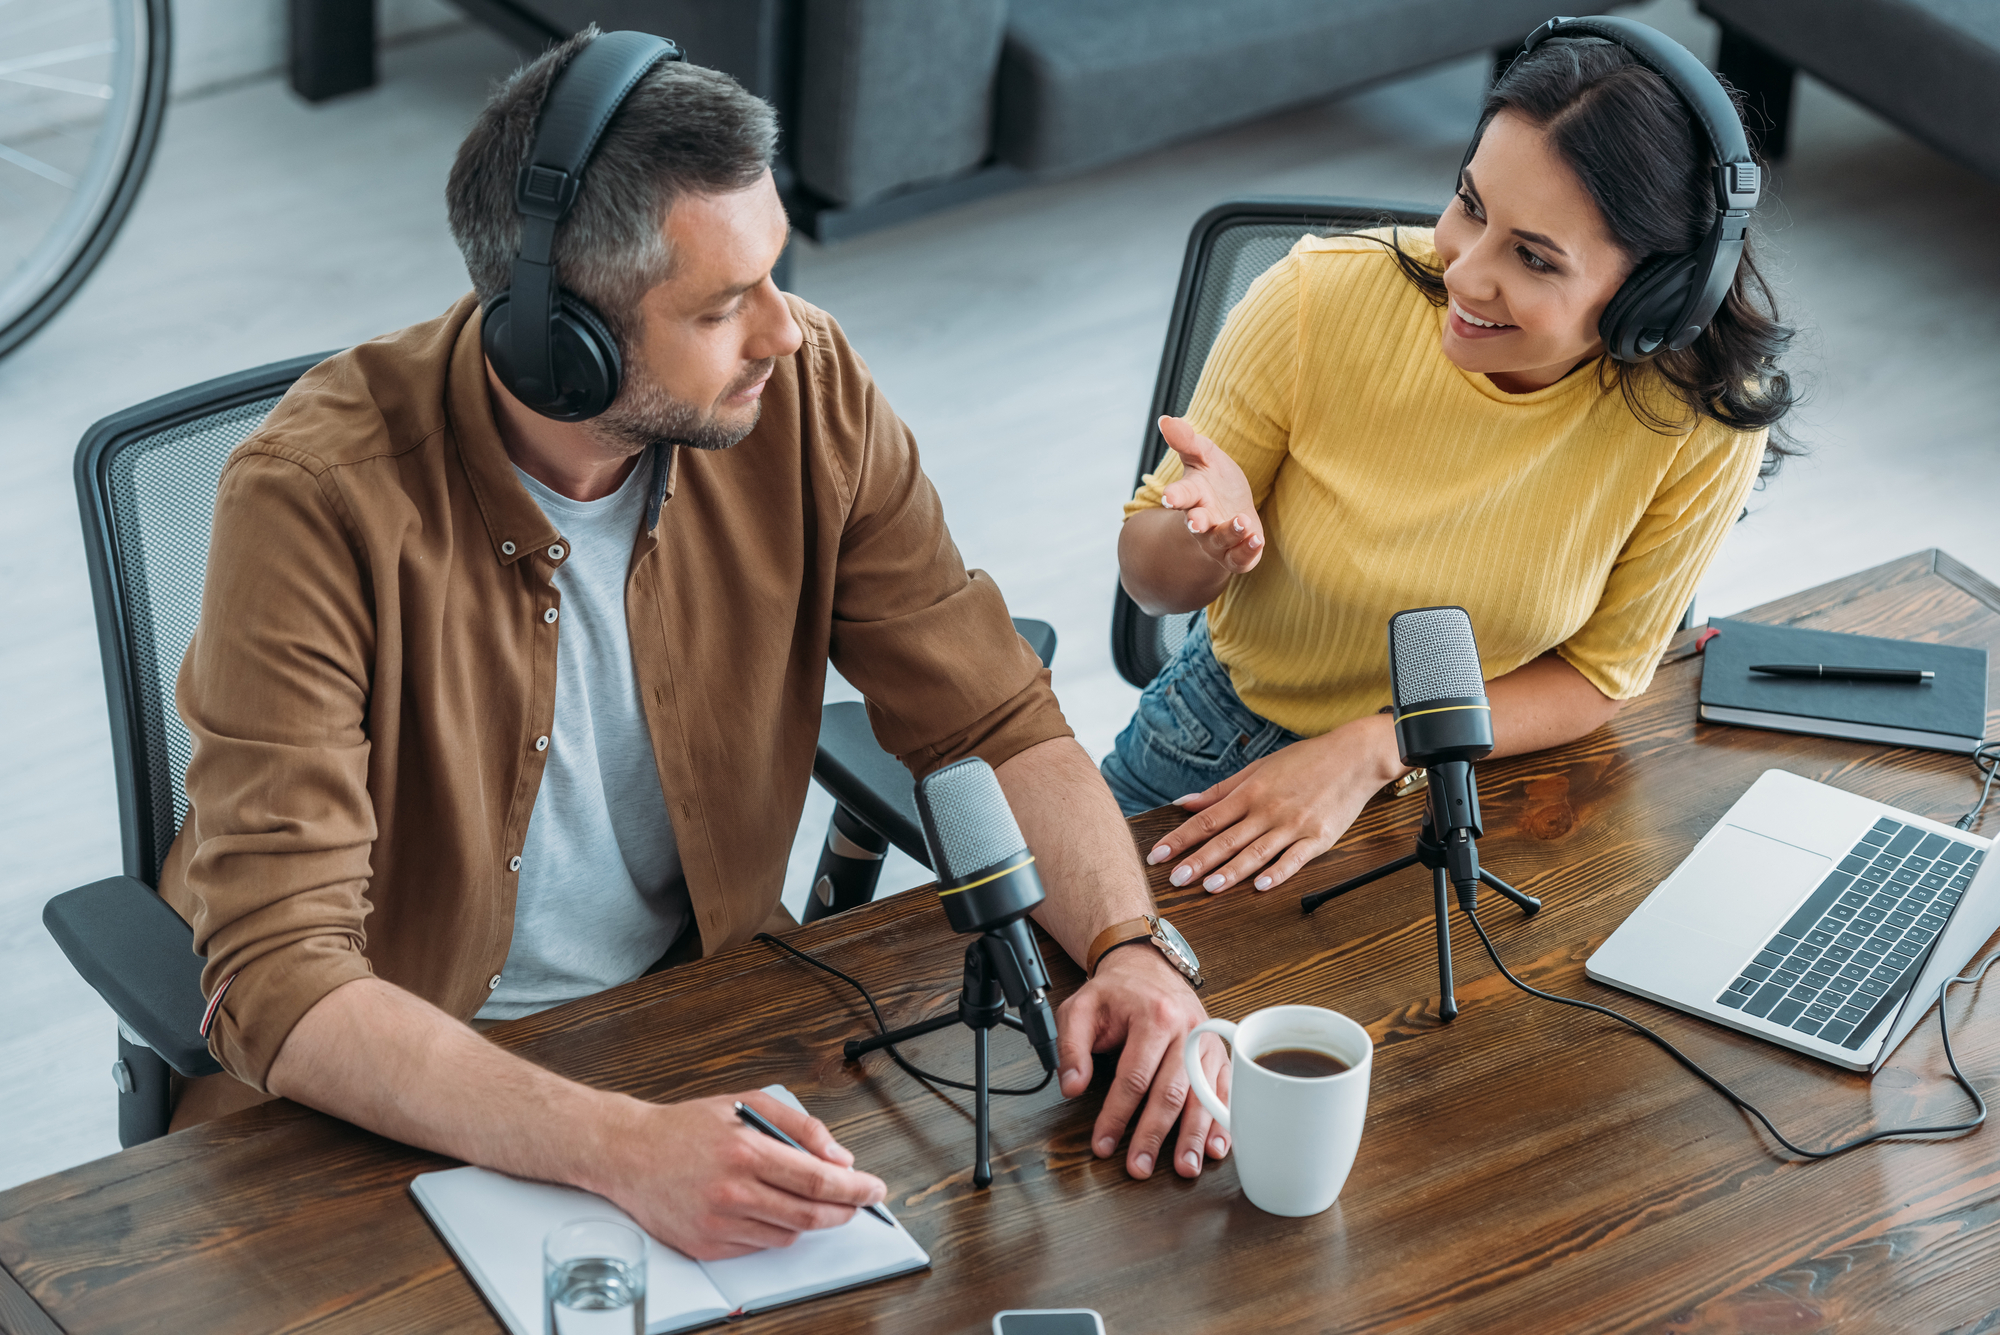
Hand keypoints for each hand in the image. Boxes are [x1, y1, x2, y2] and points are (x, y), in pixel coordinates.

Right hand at [596, 1090, 886, 1260]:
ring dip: (808, 1220)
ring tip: (808, 1200)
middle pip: (808, 1215)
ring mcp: (717, 1223)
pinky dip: (775, 1230)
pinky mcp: (706, 1245)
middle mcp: (731, 1191)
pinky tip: (769, 1209)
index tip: (874, 1188)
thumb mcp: (746, 1105)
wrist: (627, 1153)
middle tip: (859, 1202)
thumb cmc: (686, 1127)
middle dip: (844, 1211)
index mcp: (745, 1151)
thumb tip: (838, 1156)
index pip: (816, 1181)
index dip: (854, 1188)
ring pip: (787, 1234)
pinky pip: (758, 1245)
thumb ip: (799, 1126)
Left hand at [1055, 943, 1229, 1179]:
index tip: (1103, 1143)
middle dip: (1155, 1134)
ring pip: (1203, 1095)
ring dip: (1194, 1136)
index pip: (1134, 1077)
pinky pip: (1225, 1090)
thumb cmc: (1115, 992)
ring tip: (1185, 1167)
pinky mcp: (1217, 1053)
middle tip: (1141, 1166)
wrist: (1147, 967)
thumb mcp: (1080, 1009)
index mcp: (1153, 1017)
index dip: (1117, 1115)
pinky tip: (1217, 1146)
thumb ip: (1071, 1048)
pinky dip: (1222, 1120)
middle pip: (1171, 1092)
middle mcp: (1186, 1031)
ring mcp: (1206, 1043)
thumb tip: (1072, 1087)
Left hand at [1146, 714, 1401, 893]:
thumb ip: (1221, 789)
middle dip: (1199, 860)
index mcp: (1251, 791)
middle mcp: (1269, 809)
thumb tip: (1185, 802)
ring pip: (1257, 852)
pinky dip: (1278, 873)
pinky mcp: (1319, 837)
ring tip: (1209, 888)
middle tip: (1175, 879)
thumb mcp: (1259, 768)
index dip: (1181, 838)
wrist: (1354, 757)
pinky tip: (1262, 886)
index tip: (1158, 854)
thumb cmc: (1305, 761)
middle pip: (1228, 839)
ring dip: (1232, 871)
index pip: (1208, 819)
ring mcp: (1294, 824)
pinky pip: (1295, 859)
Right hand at [1156, 416, 1263, 574]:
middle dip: (1195, 522)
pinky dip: (1247, 550)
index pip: (1180, 495)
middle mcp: (1201, 519)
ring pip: (1219, 541)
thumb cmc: (1215, 481)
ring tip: (1242, 521)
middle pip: (1195, 523)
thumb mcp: (1204, 455)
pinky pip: (1238, 559)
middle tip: (1195, 521)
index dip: (1174, 496)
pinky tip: (1256, 539)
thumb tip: (1165, 419)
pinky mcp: (1235, 555)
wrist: (1230, 512)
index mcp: (1192, 494)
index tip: (1169, 497)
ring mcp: (1217, 540)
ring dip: (1230, 532)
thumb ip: (1186, 440)